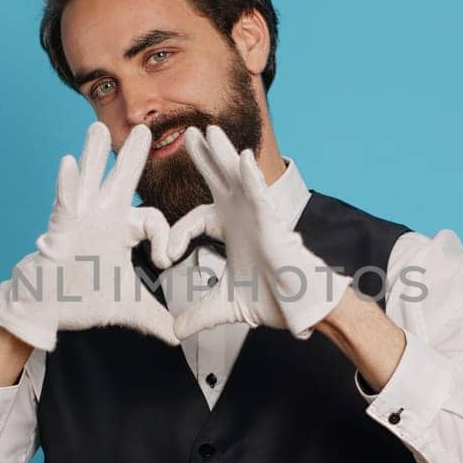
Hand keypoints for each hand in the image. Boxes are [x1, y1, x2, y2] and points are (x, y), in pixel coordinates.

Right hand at [0, 122, 178, 349]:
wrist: (49, 308)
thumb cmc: (82, 298)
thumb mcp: (129, 308)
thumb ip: (156, 317)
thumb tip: (179, 335)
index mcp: (122, 231)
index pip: (153, 220)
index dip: (164, 237)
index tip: (165, 260)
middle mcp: (102, 218)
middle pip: (122, 181)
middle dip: (132, 156)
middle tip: (143, 129)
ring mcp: (79, 219)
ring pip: (89, 180)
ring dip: (93, 154)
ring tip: (96, 127)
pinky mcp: (60, 228)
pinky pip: (64, 202)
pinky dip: (66, 185)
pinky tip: (67, 164)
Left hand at [166, 126, 351, 338]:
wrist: (298, 307)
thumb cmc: (272, 298)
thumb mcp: (223, 307)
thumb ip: (198, 315)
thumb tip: (174, 332)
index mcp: (230, 229)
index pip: (194, 219)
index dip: (175, 235)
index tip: (164, 258)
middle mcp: (242, 216)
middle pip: (218, 179)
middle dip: (204, 157)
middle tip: (188, 133)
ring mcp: (257, 215)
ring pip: (237, 177)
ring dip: (222, 153)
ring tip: (208, 131)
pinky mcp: (272, 221)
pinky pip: (260, 193)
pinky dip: (251, 176)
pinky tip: (241, 158)